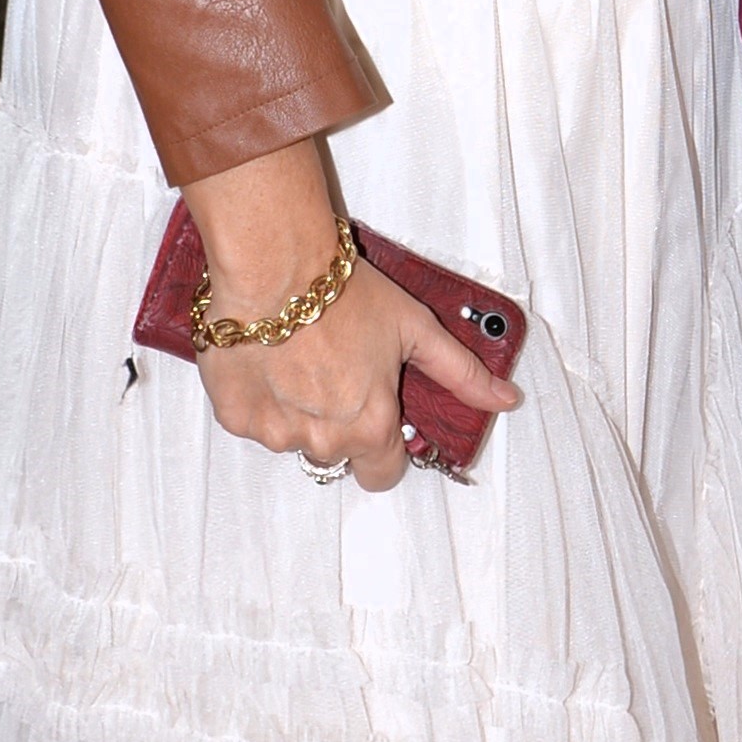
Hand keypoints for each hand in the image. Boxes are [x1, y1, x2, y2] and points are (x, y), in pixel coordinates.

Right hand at [183, 139, 521, 491]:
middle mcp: (323, 440)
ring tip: (299, 360)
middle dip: (339, 424)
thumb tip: (506, 400)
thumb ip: (462, 374)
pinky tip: (269, 360)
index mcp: (371, 426)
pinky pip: (254, 422)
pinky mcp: (235, 417)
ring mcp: (275, 433)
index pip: (383, 475)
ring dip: (298, 412)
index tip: (377, 419)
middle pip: (337, 455)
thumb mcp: (417, 329)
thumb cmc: (344, 293)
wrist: (275, 266)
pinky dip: (261, 399)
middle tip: (335, 373)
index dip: (384, 449)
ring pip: (293, 439)